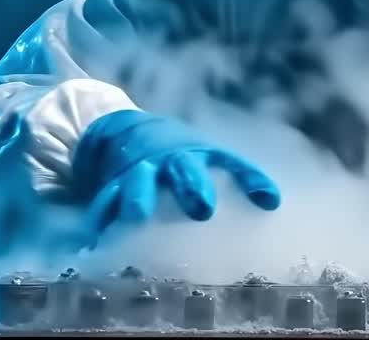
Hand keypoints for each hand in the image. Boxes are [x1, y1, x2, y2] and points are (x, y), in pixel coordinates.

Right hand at [72, 110, 280, 237]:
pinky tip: (93, 238)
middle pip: (184, 169)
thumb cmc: (182, 157)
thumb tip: (275, 204)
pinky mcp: (111, 185)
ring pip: (137, 181)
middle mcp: (171, 160)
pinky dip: (97, 219)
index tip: (270, 201)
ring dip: (137, 197)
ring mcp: (139, 171)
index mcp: (201, 154)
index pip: (232, 164)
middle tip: (203, 209)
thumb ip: (242, 180)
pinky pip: (102, 202)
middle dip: (193, 187)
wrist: (128, 131)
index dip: (251, 180)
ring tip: (136, 216)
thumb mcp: (211, 159)